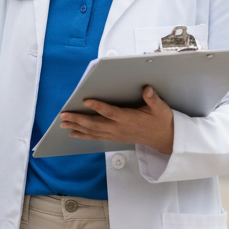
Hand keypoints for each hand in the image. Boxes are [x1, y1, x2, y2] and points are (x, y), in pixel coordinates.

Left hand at [59, 86, 174, 154]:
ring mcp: (116, 134)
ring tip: (63, 123)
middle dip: (78, 119)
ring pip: (93, 131)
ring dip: (77, 127)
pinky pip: (96, 137)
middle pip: (95, 124)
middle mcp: (119, 128)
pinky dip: (83, 135)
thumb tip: (147, 89)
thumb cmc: (161, 121)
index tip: (86, 100)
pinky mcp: (114, 137)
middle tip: (64, 115)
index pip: (111, 112)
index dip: (98, 106)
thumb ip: (153, 99)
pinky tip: (73, 133)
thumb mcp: (160, 108)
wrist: (165, 139)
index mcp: (129, 119)